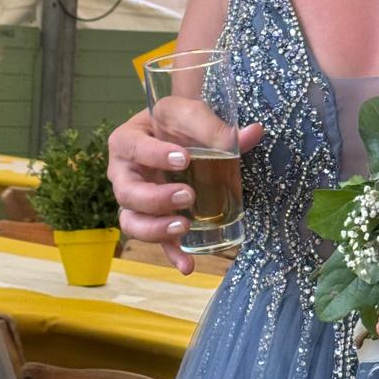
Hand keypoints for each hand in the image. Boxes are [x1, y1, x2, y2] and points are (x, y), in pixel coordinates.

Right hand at [107, 109, 261, 275]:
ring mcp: (136, 200)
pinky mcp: (154, 219)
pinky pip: (158, 240)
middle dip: (156, 198)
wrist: (179, 131)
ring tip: (183, 226)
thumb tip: (254, 133)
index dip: (155, 155)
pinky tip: (188, 265)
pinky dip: (172, 253)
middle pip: (127, 193)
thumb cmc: (178, 121)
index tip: (185, 158)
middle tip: (188, 195)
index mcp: (127, 141)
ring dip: (155, 229)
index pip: (134, 148)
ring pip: (133, 221)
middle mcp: (124, 174)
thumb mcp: (192, 113)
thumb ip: (216, 126)